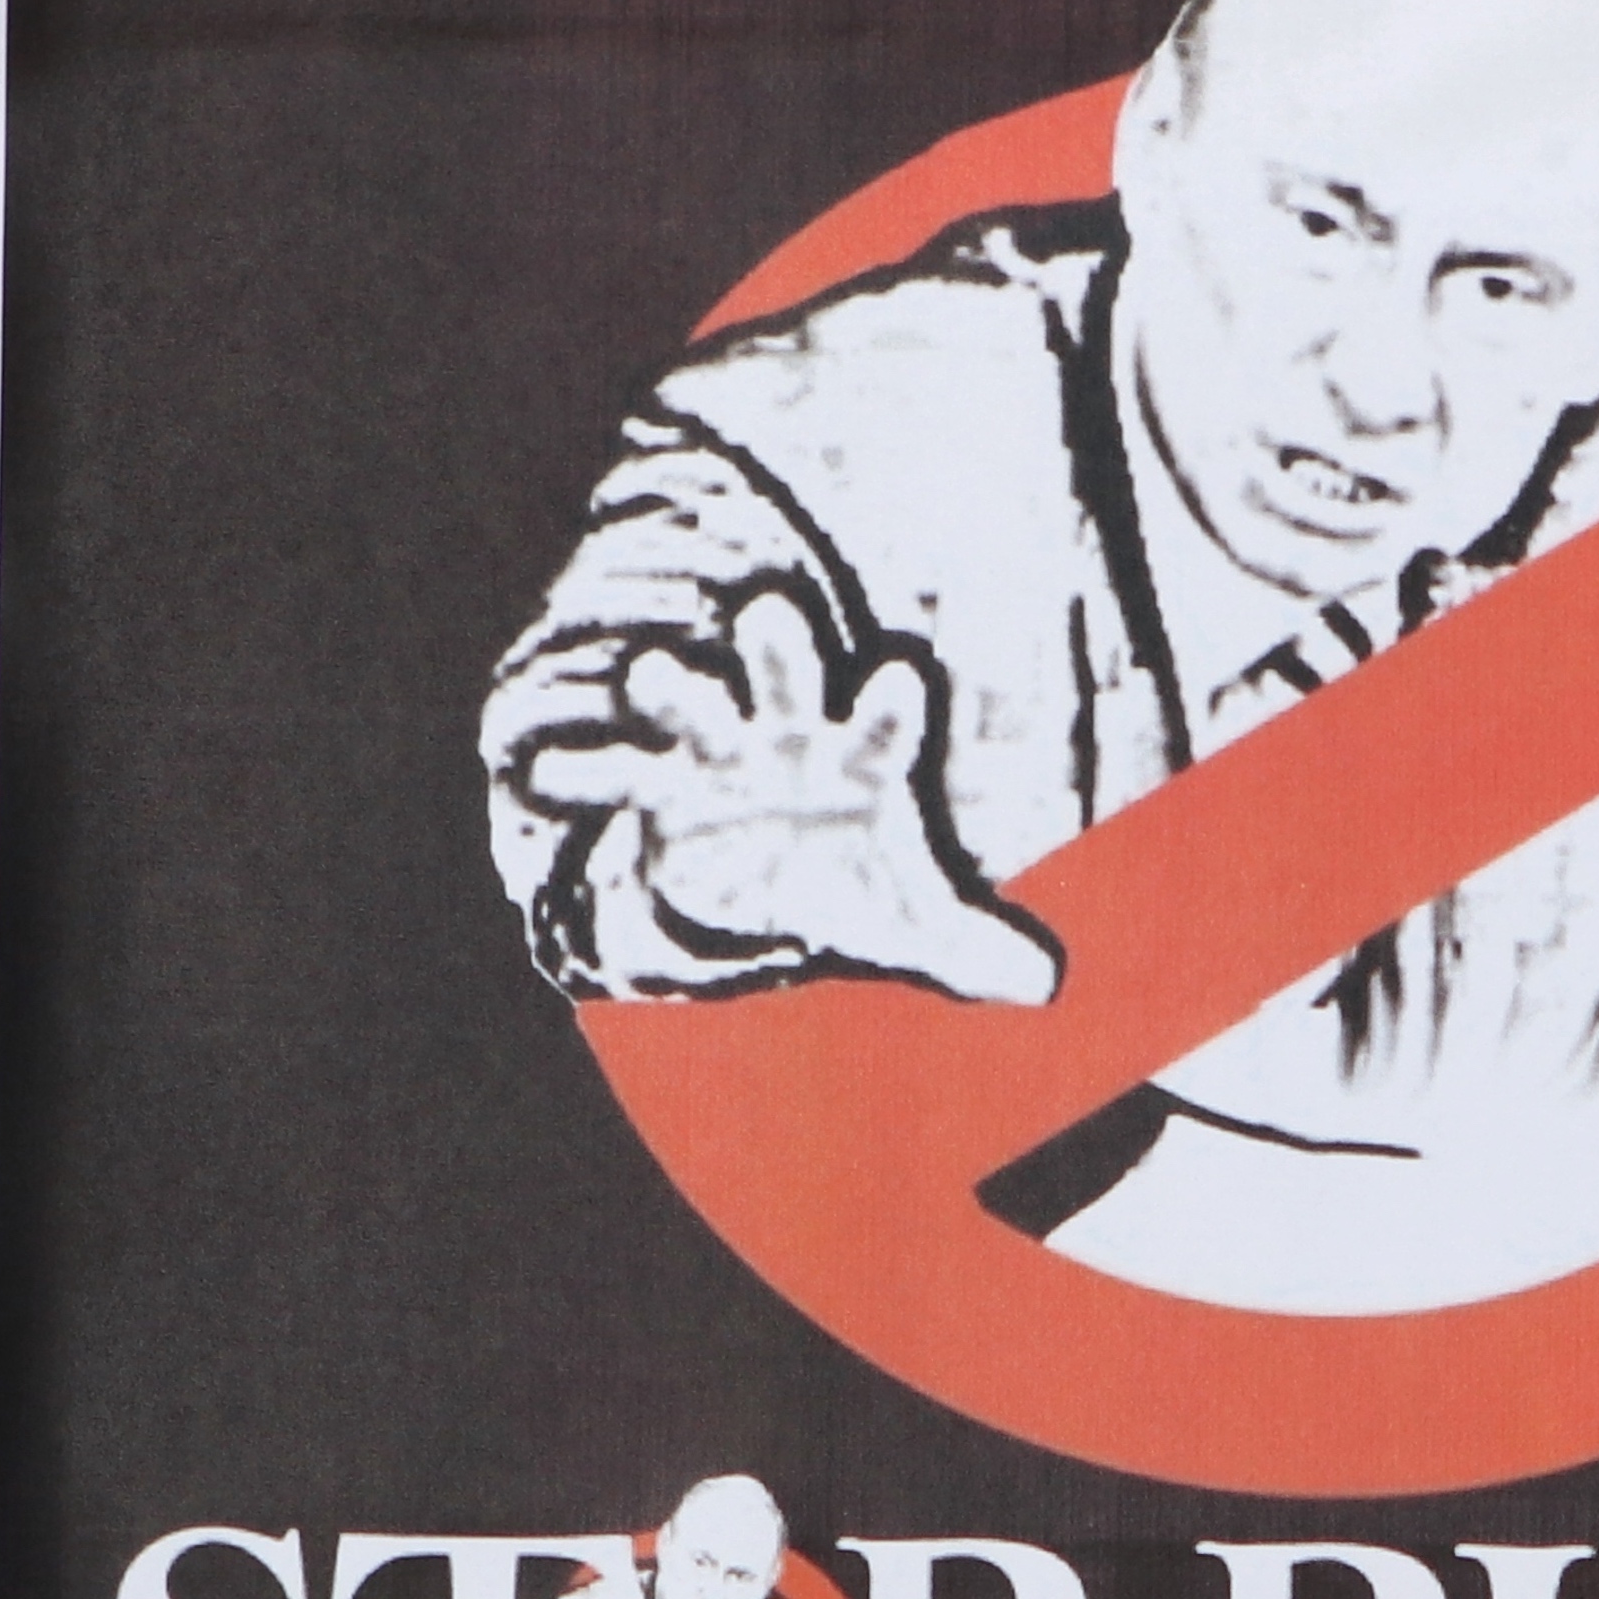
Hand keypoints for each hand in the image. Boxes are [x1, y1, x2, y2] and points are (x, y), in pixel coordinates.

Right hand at [509, 591, 1060, 1007]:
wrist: (764, 888)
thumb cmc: (849, 881)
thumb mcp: (905, 923)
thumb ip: (967, 946)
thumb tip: (1044, 985)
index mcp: (859, 758)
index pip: (883, 721)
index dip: (890, 702)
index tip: (900, 675)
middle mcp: (787, 736)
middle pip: (784, 676)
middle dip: (776, 648)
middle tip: (768, 613)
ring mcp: (719, 755)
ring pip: (694, 705)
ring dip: (673, 691)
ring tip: (651, 678)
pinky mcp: (659, 788)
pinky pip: (621, 772)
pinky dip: (586, 771)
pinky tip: (553, 772)